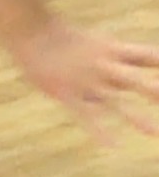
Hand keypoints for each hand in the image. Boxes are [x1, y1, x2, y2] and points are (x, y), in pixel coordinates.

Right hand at [11, 18, 158, 140]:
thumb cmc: (62, 37)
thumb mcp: (94, 44)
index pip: (148, 55)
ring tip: (155, 133)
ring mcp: (86, 81)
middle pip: (135, 79)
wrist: (30, 31)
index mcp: (112, 49)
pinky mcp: (68, 93)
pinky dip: (99, 130)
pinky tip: (111, 144)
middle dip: (154, 91)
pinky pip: (86, 115)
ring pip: (115, 102)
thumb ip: (115, 61)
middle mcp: (103, 65)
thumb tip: (132, 77)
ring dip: (136, 117)